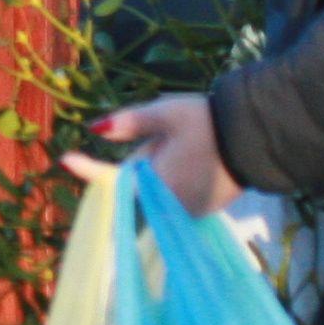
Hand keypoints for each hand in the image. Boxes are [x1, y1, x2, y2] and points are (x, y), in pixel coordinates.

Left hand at [64, 92, 243, 216]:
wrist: (258, 139)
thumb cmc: (209, 123)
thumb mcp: (166, 113)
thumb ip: (129, 122)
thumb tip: (94, 129)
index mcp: (154, 180)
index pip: (111, 179)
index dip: (87, 169)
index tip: (65, 159)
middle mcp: (167, 203)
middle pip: (135, 185)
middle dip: (136, 165)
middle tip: (163, 139)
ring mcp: (186, 211)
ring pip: (156, 192)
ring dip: (158, 173)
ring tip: (186, 147)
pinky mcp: (202, 211)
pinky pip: (175, 197)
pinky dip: (175, 181)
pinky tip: (194, 160)